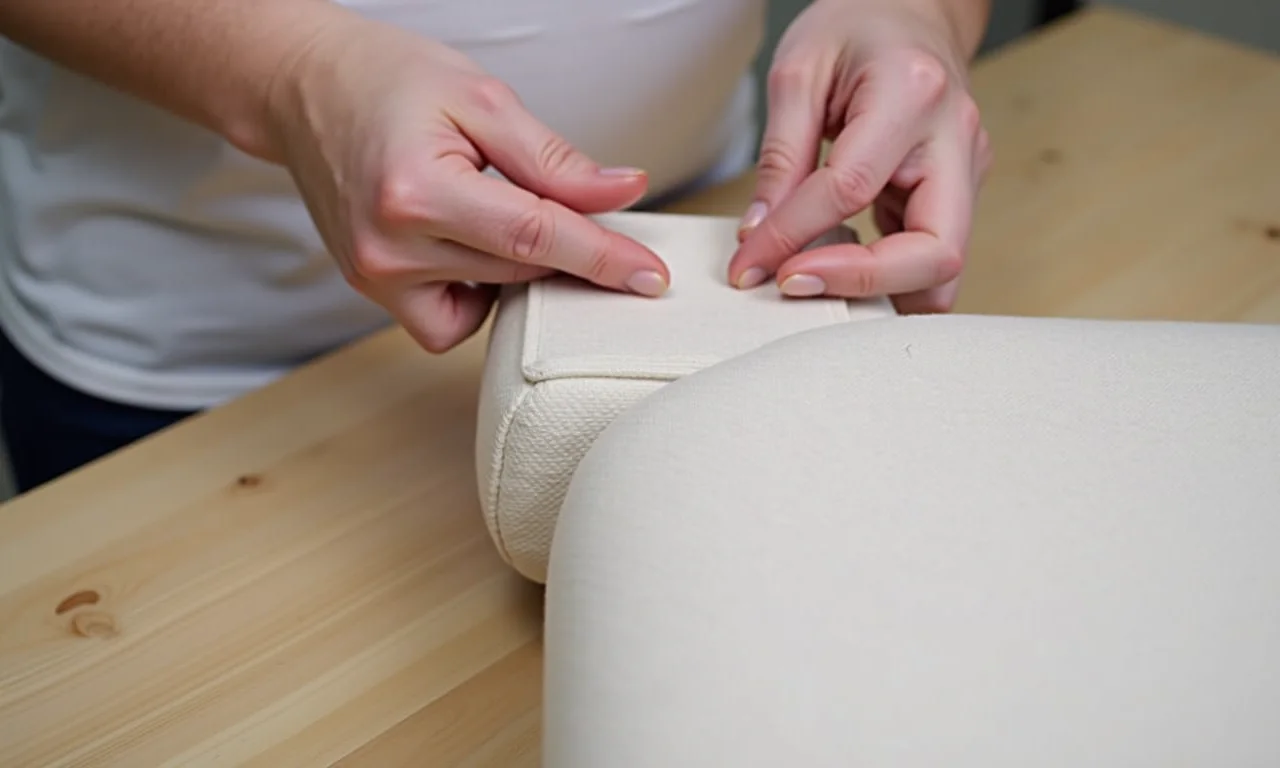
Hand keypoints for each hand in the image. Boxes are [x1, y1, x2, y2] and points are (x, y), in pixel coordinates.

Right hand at [265, 14, 669, 352]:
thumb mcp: (480, 99)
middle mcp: (390, 247)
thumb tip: (622, 193)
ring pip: (494, 297)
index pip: (535, 237)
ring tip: (496, 205)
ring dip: (520, 264)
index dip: (602, 257)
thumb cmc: (386, 80)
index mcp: (417, 191)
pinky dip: (477, 295)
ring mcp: (376, 276)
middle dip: (568, 249)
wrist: (304, 88)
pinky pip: (449, 322)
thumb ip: (554, 159)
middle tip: (582, 208)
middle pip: (520, 269)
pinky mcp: (372, 288)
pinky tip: (470, 247)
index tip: (651, 276)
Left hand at [729, 0, 991, 312]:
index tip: (750, 267)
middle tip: (793, 285)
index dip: (793, 237)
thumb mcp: (797, 74)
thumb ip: (779, 157)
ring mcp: (967, 171)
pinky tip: (841, 271)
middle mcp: (957, 139)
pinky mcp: (959, 193)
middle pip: (936, 252)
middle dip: (863, 285)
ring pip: (944, 271)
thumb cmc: (855, 28)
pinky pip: (931, 259)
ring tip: (818, 283)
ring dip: (883, 294)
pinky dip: (889, 280)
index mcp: (913, 94)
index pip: (851, 189)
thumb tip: (758, 235)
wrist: (908, 11)